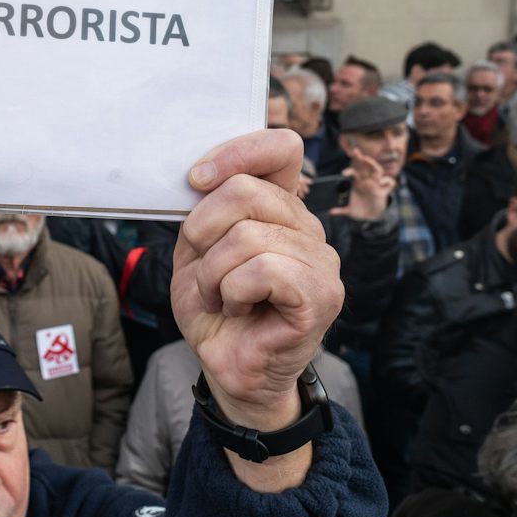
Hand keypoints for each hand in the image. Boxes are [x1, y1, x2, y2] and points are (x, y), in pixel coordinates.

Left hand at [174, 128, 343, 443]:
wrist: (229, 369)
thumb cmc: (217, 311)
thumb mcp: (198, 251)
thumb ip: (206, 209)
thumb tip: (202, 175)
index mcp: (282, 208)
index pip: (279, 147)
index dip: (235, 153)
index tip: (195, 180)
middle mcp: (309, 228)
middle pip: (247, 191)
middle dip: (202, 231)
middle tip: (203, 272)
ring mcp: (321, 261)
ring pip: (247, 236)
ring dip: (213, 274)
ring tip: (220, 298)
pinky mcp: (321, 295)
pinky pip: (263, 270)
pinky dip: (233, 292)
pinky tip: (239, 310)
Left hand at [329, 151, 392, 221]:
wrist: (371, 216)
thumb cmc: (360, 210)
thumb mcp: (349, 211)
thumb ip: (341, 210)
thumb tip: (330, 212)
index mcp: (358, 184)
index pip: (354, 172)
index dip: (349, 171)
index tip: (343, 174)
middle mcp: (367, 181)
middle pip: (364, 166)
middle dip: (360, 158)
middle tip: (354, 151)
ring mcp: (376, 185)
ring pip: (377, 170)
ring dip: (372, 163)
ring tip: (366, 159)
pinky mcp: (384, 192)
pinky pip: (389, 183)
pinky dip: (387, 181)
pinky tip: (382, 182)